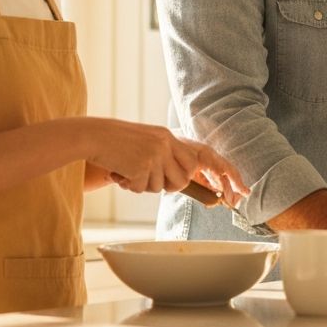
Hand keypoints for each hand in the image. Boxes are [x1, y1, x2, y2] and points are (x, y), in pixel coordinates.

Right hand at [89, 121, 247, 204]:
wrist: (93, 136)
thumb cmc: (116, 143)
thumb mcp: (146, 143)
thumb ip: (165, 155)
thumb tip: (183, 177)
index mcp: (168, 136)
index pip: (198, 158)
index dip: (213, 174)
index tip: (234, 190)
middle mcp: (166, 143)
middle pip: (183, 177)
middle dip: (168, 184)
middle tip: (145, 176)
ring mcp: (155, 154)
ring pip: (163, 186)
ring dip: (145, 185)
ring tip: (127, 170)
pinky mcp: (142, 165)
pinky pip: (144, 188)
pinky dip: (130, 185)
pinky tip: (119, 171)